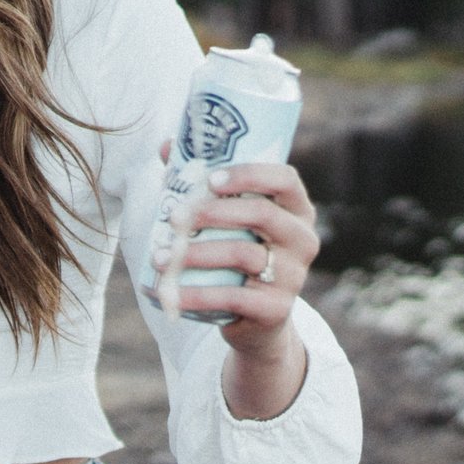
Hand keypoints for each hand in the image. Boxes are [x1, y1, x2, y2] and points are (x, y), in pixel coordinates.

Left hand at [171, 158, 320, 352]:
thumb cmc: (238, 252)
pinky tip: (173, 292)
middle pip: (262, 214)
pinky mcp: (277, 309)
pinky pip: (234, 297)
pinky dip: (198, 295)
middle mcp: (303, 239)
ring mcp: (294, 275)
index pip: (285, 179)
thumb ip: (202, 183)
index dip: (250, 174)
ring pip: (243, 254)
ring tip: (160, 256)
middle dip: (213, 213)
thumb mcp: (227, 219)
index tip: (211, 178)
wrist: (256, 319)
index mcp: (296, 209)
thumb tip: (166, 145)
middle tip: (173, 217)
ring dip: (195, 254)